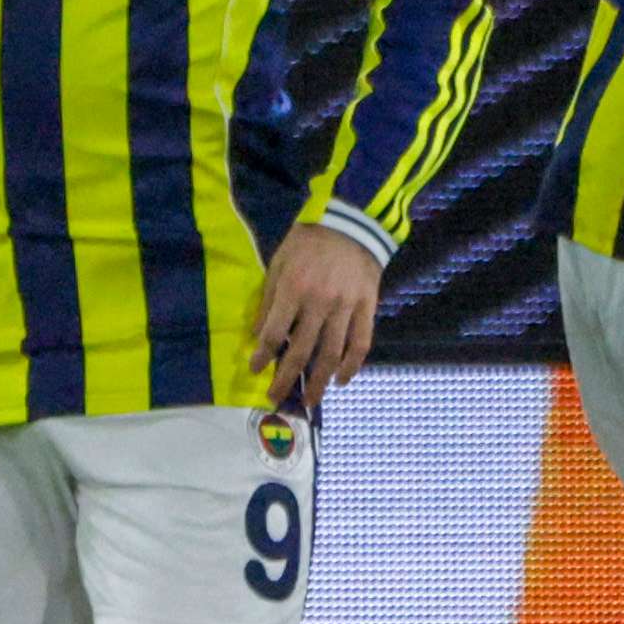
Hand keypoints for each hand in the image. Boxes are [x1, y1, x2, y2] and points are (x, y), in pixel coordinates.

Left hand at [255, 222, 384, 411]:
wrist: (351, 222)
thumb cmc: (308, 241)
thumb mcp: (279, 262)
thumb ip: (268, 298)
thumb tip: (257, 333)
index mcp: (293, 290)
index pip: (274, 334)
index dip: (263, 356)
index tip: (256, 369)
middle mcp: (319, 303)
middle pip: (300, 352)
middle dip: (286, 379)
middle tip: (276, 397)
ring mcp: (346, 307)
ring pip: (332, 354)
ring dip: (319, 382)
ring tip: (310, 401)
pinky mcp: (367, 308)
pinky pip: (361, 343)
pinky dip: (352, 366)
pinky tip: (341, 380)